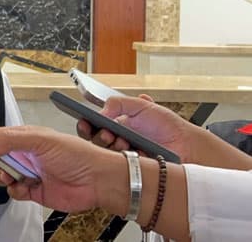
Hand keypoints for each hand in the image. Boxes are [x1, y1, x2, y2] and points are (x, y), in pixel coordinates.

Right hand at [0, 126, 119, 212]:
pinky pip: (13, 191)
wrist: (97, 180)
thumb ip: (11, 141)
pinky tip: (25, 187)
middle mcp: (24, 153)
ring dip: (1, 176)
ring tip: (11, 175)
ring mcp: (28, 172)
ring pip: (1, 175)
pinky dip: (15, 191)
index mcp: (24, 136)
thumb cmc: (77, 153)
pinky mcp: (33, 190)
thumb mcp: (41, 140)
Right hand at [76, 94, 193, 161]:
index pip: (94, 125)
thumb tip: (101, 111)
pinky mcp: (131, 168)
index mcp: (117, 124)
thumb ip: (118, 103)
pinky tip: (130, 151)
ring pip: (105, 152)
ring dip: (111, 146)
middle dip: (97, 135)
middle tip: (106, 133)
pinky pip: (118, 165)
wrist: (186, 144)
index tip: (85, 122)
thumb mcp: (141, 105)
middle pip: (95, 140)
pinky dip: (122, 157)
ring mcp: (124, 155)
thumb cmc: (167, 125)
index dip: (87, 124)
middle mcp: (118, 140)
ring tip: (122, 141)